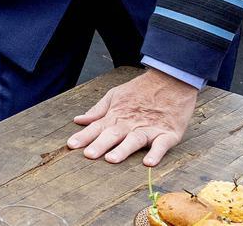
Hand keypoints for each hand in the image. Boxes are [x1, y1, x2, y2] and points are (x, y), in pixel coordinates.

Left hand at [67, 68, 197, 165]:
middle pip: (113, 134)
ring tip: (112, 159)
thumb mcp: (115, 94)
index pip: (97, 127)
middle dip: (99, 144)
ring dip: (122, 150)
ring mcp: (149, 128)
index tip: (71, 145)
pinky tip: (149, 163)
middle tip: (88, 155)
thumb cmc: (140, 89)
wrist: (171, 80)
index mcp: (117, 114)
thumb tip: (78, 120)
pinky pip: (162, 145)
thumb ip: (97, 110)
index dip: (84, 136)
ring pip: (134, 140)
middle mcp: (131, 123)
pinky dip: (156, 153)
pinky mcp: (168, 133)